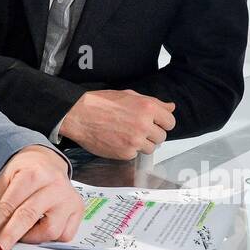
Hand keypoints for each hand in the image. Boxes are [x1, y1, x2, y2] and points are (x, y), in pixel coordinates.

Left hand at [0, 145, 81, 249]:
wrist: (46, 162)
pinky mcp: (79, 210)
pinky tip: (39, 229)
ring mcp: (69, 198)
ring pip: (50, 231)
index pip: (10, 204)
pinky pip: (64, 235)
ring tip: (20, 234)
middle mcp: (55, 185)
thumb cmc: (23, 173)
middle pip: (29, 217)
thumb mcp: (4, 180)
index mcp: (33, 173)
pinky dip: (48, 238)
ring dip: (31, 238)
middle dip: (9, 237)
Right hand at [59, 89, 175, 159]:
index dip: (162, 123)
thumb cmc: (101, 103)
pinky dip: (129, 149)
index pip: (170, 122)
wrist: (79, 115)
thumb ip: (153, 102)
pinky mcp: (126, 153)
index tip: (154, 123)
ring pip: (150, 148)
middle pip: (161, 137)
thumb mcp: (129, 95)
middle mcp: (144, 125)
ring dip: (142, 143)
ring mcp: (135, 141)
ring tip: (127, 134)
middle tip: (137, 128)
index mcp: (148, 108)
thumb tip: (170, 107)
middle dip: (152, 134)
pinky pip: (135, 154)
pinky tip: (118, 140)